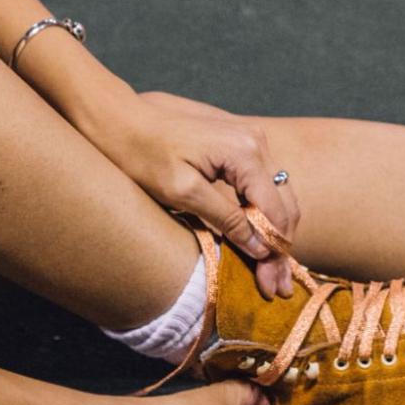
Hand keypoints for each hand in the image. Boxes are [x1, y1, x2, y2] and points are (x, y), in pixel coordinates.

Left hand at [84, 89, 302, 297]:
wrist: (120, 117)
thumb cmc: (143, 154)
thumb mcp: (182, 193)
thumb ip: (225, 219)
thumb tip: (260, 247)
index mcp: (245, 153)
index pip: (275, 212)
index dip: (276, 252)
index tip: (272, 286)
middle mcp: (257, 143)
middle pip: (284, 205)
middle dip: (281, 248)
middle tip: (277, 287)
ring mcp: (252, 141)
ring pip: (279, 197)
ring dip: (276, 234)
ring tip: (272, 270)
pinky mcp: (242, 145)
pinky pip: (264, 186)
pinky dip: (265, 215)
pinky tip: (261, 240)